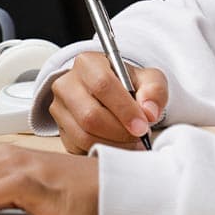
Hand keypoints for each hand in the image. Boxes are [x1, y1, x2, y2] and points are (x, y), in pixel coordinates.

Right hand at [49, 51, 167, 154]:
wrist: (112, 93)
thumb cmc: (129, 85)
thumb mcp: (148, 80)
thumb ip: (154, 91)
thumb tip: (149, 112)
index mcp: (88, 63)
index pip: (102, 85)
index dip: (124, 109)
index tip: (143, 126)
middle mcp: (67, 84)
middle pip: (90, 115)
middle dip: (120, 131)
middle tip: (139, 136)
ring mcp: (60, 108)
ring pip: (84, 136)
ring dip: (113, 144)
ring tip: (132, 142)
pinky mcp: (60, 130)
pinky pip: (80, 148)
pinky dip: (103, 151)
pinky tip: (118, 145)